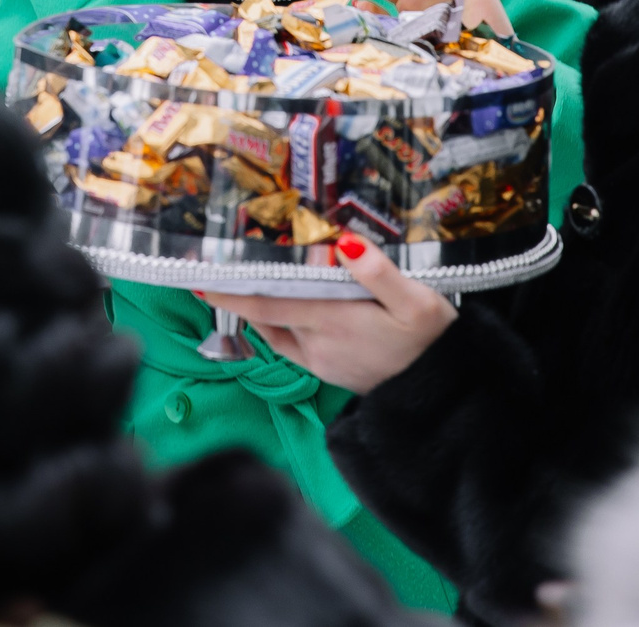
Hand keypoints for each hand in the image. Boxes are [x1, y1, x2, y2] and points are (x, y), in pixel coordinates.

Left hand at [197, 235, 456, 392]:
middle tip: (207, 270)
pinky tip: (269, 311)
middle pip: (265, 314)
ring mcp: (320, 359)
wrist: (438, 396)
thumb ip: (379, 272)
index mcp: (334, 320)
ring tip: (234, 282)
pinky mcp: (326, 370)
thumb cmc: (431, 343)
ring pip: (275, 329)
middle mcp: (318, 342)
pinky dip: (272, 325)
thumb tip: (344, 241)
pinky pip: (288, 345)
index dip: (232, 292)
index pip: (269, 304)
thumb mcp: (418, 302)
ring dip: (253, 307)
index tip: (200, 278)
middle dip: (234, 294)